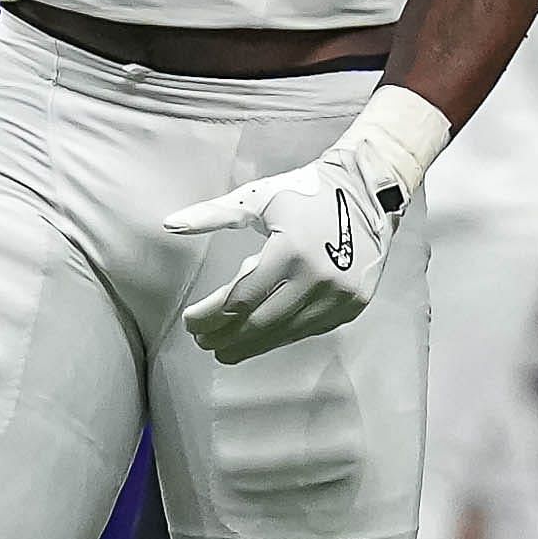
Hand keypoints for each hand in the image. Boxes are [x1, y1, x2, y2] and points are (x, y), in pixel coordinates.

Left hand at [167, 143, 400, 364]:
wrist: (367, 189)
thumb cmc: (305, 191)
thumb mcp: (257, 198)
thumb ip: (213, 214)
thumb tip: (170, 224)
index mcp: (290, 250)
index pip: (240, 298)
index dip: (210, 316)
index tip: (191, 323)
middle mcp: (317, 278)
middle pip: (261, 323)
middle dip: (227, 337)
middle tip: (204, 343)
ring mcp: (339, 295)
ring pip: (286, 332)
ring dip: (253, 344)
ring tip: (226, 349)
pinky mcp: (354, 304)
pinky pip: (310, 328)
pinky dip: (283, 335)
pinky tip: (263, 337)